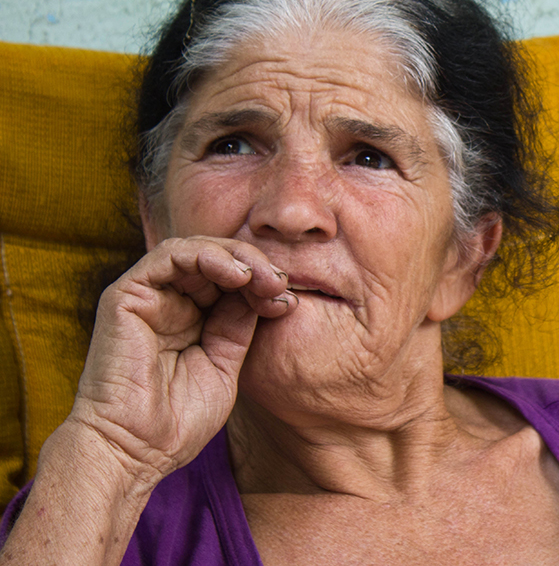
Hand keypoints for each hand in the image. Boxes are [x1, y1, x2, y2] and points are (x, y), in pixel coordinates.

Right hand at [68, 236, 295, 483]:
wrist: (135, 452)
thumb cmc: (177, 421)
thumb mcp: (225, 364)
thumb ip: (239, 324)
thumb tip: (269, 290)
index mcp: (193, 319)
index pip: (231, 282)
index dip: (262, 283)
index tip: (288, 302)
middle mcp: (170, 303)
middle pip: (216, 261)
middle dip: (255, 266)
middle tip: (279, 283)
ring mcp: (148, 297)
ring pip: (195, 251)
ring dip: (236, 257)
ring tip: (261, 277)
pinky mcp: (126, 295)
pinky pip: (168, 256)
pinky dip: (206, 256)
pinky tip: (236, 274)